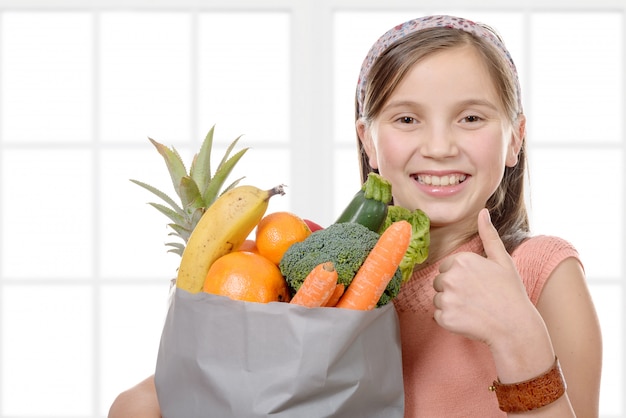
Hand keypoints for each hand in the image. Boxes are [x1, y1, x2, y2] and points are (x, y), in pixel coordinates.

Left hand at [432, 209, 532, 345]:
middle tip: (476, 298)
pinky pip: (438, 316)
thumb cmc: (510, 292)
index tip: (477, 285)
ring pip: (438, 299)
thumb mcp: (502, 260)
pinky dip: (450, 320)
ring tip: (473, 309)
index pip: (447, 267)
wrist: (515, 326)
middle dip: (453, 290)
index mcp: (462, 260)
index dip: (461, 277)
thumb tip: (482, 212)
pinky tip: (468, 320)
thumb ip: (489, 235)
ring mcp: (446, 298)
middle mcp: (450, 277)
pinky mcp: (444, 317)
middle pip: (439, 282)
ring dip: (451, 305)